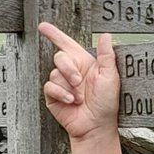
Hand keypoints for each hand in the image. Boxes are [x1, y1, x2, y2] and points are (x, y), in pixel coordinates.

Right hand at [37, 22, 119, 142]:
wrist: (96, 126)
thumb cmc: (106, 104)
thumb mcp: (111, 77)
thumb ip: (106, 55)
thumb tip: (106, 36)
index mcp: (85, 63)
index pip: (67, 44)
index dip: (54, 34)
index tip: (43, 27)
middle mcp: (72, 71)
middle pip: (60, 57)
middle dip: (68, 69)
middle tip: (79, 82)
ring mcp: (62, 84)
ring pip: (55, 73)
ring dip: (68, 86)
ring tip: (79, 97)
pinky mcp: (54, 95)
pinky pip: (50, 87)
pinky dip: (61, 93)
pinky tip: (70, 101)